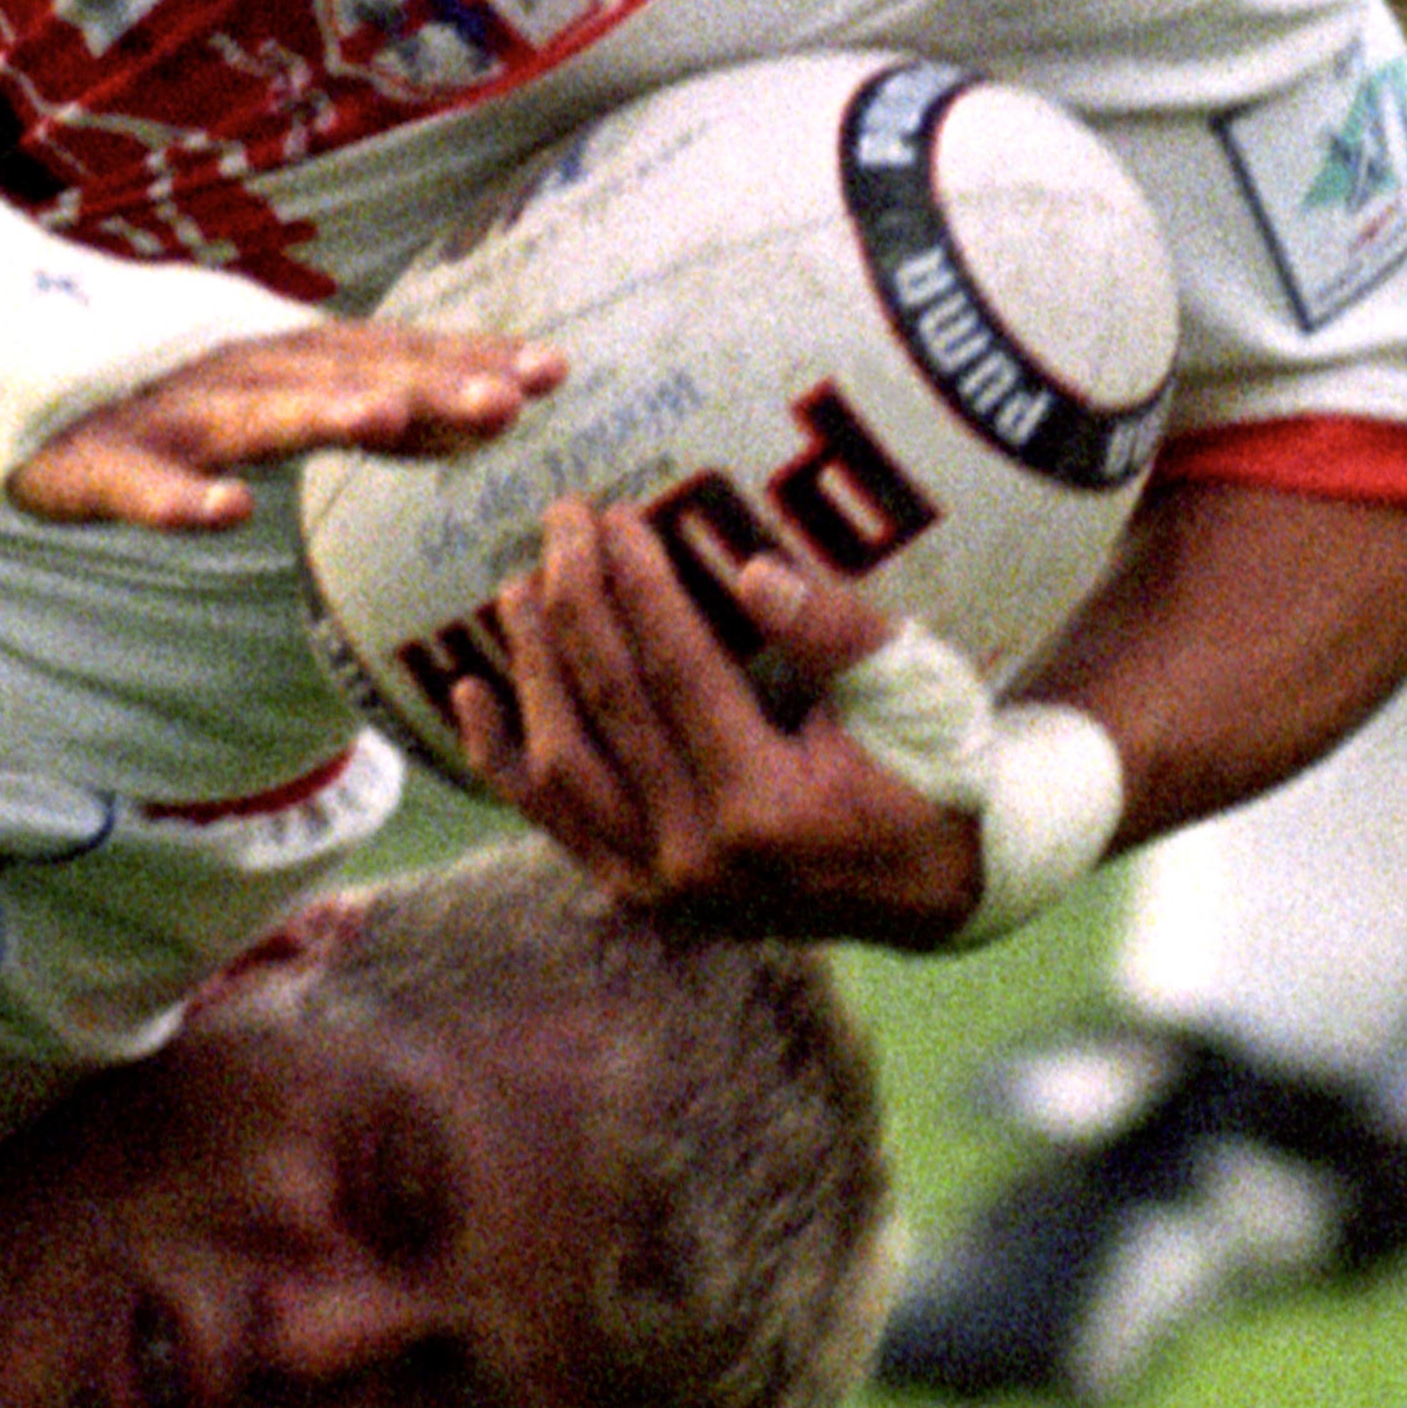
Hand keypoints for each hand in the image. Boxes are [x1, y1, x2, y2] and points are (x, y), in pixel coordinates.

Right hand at [0, 312, 554, 535]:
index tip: (554, 371)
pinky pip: (140, 489)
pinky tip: (224, 514)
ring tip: (383, 417)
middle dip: (423, 389)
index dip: (465, 364)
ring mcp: (164, 417)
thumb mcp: (271, 379)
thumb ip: (371, 398)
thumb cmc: (157, 375)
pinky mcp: (92, 463)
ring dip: (316, 416)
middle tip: (507, 400)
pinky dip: (180, 501)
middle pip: (339, 381)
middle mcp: (234, 375)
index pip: (388, 357)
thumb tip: (493, 406)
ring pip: (249, 419)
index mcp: (282, 361)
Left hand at [438, 503, 997, 946]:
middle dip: (574, 603)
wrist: (936, 886)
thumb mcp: (917, 692)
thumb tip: (753, 573)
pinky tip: (469, 693)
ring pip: (562, 764)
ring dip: (531, 669)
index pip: (675, 671)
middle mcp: (698, 859)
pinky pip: (551, 820)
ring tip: (515, 589)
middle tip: (558, 523)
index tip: (613, 514)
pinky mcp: (639, 893)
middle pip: (607, 706)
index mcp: (765, 809)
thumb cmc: (933, 769)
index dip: (636, 585)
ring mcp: (660, 886)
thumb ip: (839, 635)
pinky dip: (502, 759)